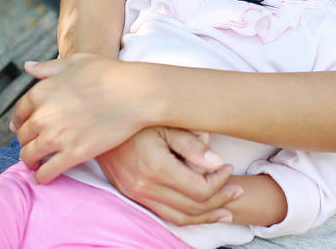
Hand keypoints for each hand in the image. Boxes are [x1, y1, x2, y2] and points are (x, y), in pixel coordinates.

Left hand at [11, 54, 150, 182]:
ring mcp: (56, 137)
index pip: (19, 113)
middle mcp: (43, 116)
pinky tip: (46, 175)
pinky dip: (42, 176)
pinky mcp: (72, 155)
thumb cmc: (107, 73)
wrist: (134, 92)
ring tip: (37, 162)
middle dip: (27, 141)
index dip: (20, 122)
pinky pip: (46, 173)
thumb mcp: (74, 62)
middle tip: (34, 145)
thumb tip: (27, 66)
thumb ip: (47, 67)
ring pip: (29, 156)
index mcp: (40, 92)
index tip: (24, 127)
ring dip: (30, 161)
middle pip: (23, 136)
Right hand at [98, 128, 242, 224]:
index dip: (220, 182)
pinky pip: (163, 215)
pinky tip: (199, 213)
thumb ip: (192, 144)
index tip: (228, 168)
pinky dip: (185, 217)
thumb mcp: (166, 122)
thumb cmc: (136, 116)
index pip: (199, 189)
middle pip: (193, 207)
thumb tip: (218, 164)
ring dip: (205, 217)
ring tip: (226, 211)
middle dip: (220, 201)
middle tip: (237, 191)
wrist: (98, 120)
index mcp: (156, 168)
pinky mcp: (131, 194)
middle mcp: (145, 187)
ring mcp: (137, 193)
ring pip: (178, 217)